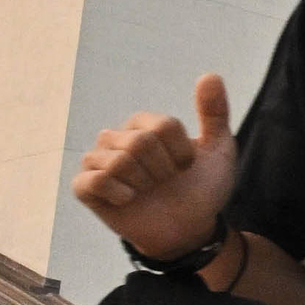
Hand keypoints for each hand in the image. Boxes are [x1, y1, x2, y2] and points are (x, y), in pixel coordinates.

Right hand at [73, 76, 239, 259]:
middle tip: (165, 183)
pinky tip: (129, 201)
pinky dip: (120, 195)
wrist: (190, 229)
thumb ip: (214, 112)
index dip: (182, 154)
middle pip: (139, 142)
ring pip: (119, 162)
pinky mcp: (86, 188)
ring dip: (144, 184)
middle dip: (163, 170)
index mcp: (144, 124)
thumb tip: (211, 75)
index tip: (186, 167)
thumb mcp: (218, 150)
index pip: (162, 126)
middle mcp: (116, 137)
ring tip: (148, 192)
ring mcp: (97, 161)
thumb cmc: (202, 188)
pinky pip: (94, 181)